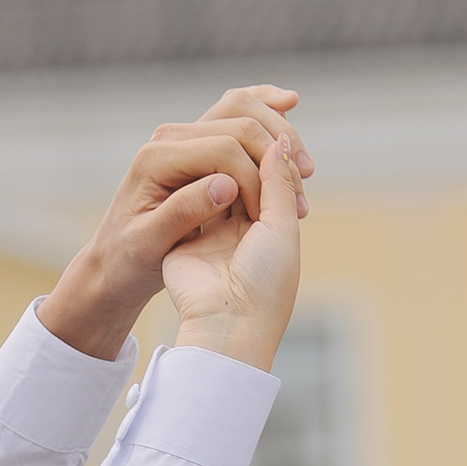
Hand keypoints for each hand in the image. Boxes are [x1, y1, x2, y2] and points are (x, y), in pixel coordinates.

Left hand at [38, 86, 314, 360]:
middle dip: (277, 149)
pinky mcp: (195, 143)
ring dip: (279, 129)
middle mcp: (168, 138)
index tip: (272, 214)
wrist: (113, 260)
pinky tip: (291, 105)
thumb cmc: (129, 260)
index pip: (224, 149)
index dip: (257, 177)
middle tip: (303, 183)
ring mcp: (182, 136)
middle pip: (238, 120)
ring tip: (305, 165)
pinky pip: (234, 113)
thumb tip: (225, 185)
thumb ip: (184, 214)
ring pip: (240, 109)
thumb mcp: (149, 244)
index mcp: (157, 159)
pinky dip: (265, 108)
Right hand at [165, 129, 303, 371]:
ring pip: (217, 178)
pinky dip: (198, 179)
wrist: (226, 324)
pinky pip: (190, 194)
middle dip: (247, 157)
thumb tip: (278, 141)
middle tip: (251, 150)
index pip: (272, 174)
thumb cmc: (264, 285)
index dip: (274, 154)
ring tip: (228, 158)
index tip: (276, 151)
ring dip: (223, 165)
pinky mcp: (186, 233)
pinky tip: (201, 167)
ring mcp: (213, 228)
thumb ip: (279, 182)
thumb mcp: (281, 228)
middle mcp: (243, 224)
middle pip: (243, 172)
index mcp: (272, 226)